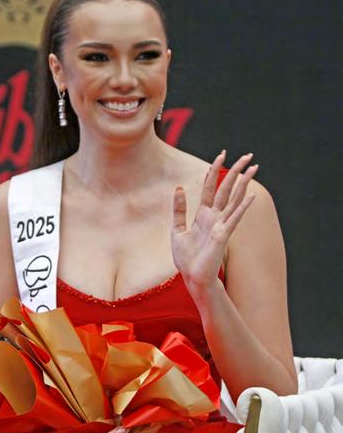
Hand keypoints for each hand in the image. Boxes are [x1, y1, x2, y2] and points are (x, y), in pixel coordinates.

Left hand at [171, 151, 258, 294]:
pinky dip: (242, 206)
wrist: (192, 277)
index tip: (221, 155)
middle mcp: (216, 217)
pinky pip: (234, 218)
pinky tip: (251, 195)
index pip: (211, 188)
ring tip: (254, 167)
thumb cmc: (187, 258)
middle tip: (247, 155)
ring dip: (244, 183)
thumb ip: (179, 210)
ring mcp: (221, 225)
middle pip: (227, 189)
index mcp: (204, 215)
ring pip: (234, 199)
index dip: (215, 171)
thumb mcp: (177, 230)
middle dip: (236, 171)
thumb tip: (179, 188)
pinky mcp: (223, 235)